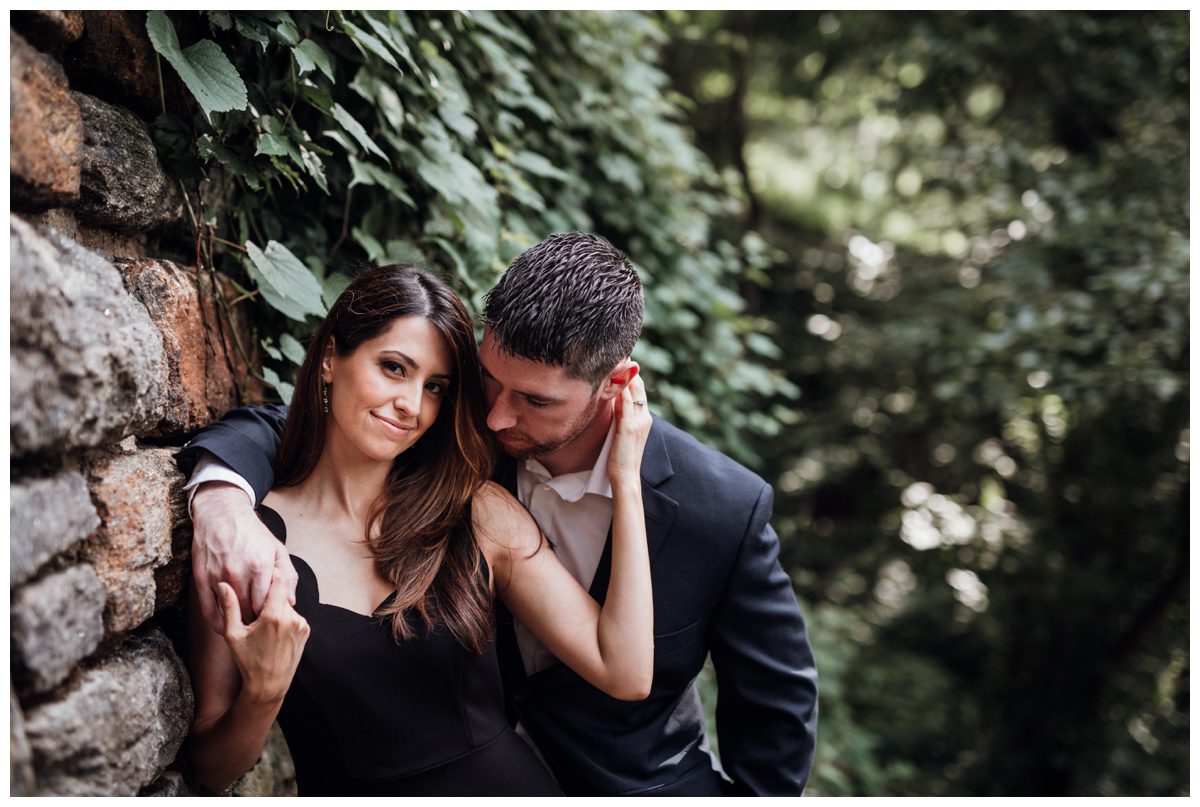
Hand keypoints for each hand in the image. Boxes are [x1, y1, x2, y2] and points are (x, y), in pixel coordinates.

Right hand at [191, 483, 297, 632]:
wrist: (221, 513)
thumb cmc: (253, 532)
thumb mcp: (277, 549)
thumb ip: (287, 576)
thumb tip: (292, 602)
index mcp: (260, 565)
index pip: (267, 604)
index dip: (271, 615)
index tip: (274, 619)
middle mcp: (238, 572)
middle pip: (249, 611)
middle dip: (256, 621)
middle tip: (261, 626)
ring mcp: (217, 576)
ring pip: (230, 612)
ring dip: (239, 622)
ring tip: (247, 626)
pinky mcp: (201, 578)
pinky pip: (208, 610)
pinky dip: (217, 623)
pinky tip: (225, 627)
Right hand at [217, 570, 309, 703]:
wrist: (269, 685)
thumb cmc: (247, 661)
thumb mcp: (233, 634)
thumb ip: (229, 607)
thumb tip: (223, 584)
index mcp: (274, 616)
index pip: (279, 580)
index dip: (271, 573)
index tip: (261, 573)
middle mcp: (292, 618)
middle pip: (281, 593)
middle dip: (269, 596)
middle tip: (255, 605)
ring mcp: (302, 624)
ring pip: (287, 604)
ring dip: (276, 608)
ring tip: (262, 623)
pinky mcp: (306, 630)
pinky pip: (294, 615)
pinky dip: (284, 618)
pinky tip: (273, 631)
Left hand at [607, 372, 651, 491]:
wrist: (626, 477)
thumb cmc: (621, 459)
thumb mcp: (623, 435)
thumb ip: (622, 420)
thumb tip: (614, 405)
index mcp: (644, 420)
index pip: (640, 392)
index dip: (633, 377)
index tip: (624, 363)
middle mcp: (644, 418)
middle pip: (639, 387)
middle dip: (630, 371)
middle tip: (621, 355)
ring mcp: (638, 421)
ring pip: (635, 391)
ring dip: (627, 375)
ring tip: (619, 360)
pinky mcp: (628, 426)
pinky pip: (626, 402)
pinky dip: (622, 389)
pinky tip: (616, 378)